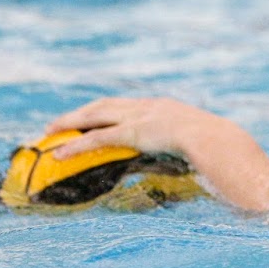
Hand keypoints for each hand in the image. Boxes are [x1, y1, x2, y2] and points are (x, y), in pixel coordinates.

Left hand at [43, 97, 220, 160]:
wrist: (218, 139)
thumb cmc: (217, 146)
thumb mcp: (200, 144)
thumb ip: (189, 148)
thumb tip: (194, 163)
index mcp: (164, 107)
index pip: (128, 104)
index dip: (108, 108)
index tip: (95, 114)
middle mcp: (147, 106)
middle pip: (106, 104)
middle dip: (82, 111)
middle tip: (62, 121)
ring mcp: (139, 116)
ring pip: (95, 115)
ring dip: (71, 121)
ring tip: (50, 131)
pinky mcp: (133, 132)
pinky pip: (98, 138)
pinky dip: (76, 145)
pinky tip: (60, 154)